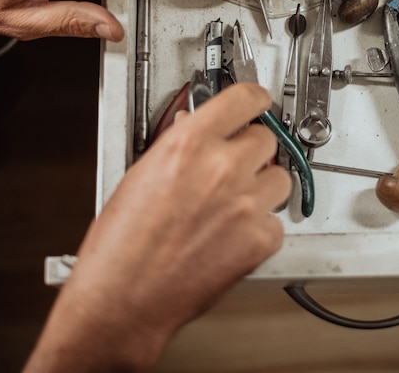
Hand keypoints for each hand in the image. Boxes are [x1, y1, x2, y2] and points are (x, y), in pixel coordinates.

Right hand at [24, 83, 291, 371]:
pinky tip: (231, 238)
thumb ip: (177, 146)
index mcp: (188, 144)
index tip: (260, 103)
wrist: (122, 300)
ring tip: (231, 208)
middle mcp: (222, 168)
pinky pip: (276, 222)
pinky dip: (260, 229)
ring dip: (261, 188)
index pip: (245, 99)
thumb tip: (194, 128)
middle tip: (234, 168)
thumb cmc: (119, 247)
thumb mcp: (139, 175)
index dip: (256, 100)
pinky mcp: (260, 240)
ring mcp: (246, 204)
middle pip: (267, 138)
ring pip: (280, 179)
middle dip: (252, 151)